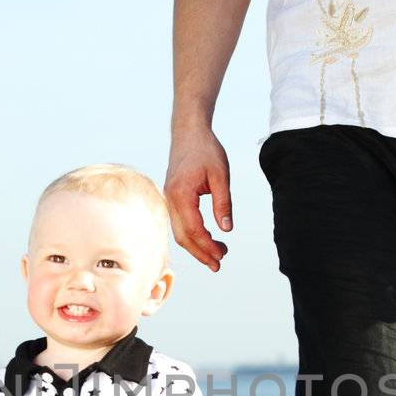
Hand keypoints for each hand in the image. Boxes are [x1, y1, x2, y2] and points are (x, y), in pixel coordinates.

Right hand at [164, 126, 232, 271]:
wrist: (188, 132)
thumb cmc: (206, 150)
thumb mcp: (221, 175)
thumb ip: (223, 203)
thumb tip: (226, 229)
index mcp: (181, 194)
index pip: (194, 229)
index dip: (207, 246)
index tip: (223, 255)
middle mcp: (170, 199)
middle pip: (183, 237)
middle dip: (201, 253)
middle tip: (220, 263)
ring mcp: (168, 199)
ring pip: (180, 232)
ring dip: (197, 246)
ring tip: (217, 254)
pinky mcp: (172, 198)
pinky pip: (179, 223)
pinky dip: (192, 235)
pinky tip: (206, 239)